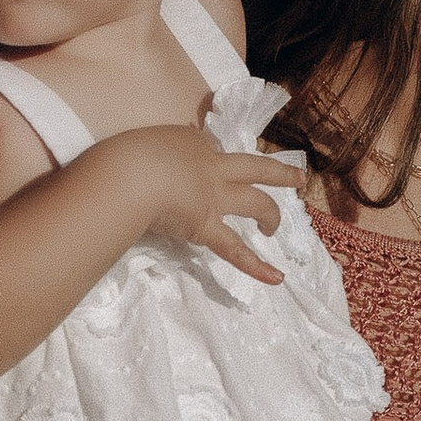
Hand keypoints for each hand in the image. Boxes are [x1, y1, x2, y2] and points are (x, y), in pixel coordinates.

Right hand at [121, 125, 302, 286]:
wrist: (129, 175)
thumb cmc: (123, 157)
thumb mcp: (136, 143)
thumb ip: (146, 156)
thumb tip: (137, 168)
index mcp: (190, 142)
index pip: (208, 146)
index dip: (208, 153)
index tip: (203, 157)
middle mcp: (211, 167)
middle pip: (253, 166)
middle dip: (278, 172)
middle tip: (297, 177)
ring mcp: (214, 198)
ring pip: (256, 203)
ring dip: (270, 215)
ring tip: (273, 228)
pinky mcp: (207, 227)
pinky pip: (236, 251)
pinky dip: (257, 267)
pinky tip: (277, 278)